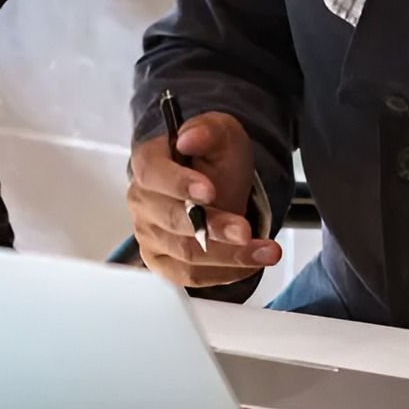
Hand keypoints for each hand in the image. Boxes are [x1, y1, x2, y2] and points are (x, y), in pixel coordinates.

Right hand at [129, 111, 281, 287]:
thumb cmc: (215, 160)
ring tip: (265, 250)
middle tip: (245, 230)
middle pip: (172, 221)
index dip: (178, 184)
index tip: (209, 191)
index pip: (153, 174)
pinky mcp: (163, 262)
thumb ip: (208, 131)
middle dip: (213, 227)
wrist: (219, 186)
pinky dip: (224, 272)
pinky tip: (251, 262)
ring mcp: (150, 234)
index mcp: (149, 163)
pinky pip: (191, 276)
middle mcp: (143, 201)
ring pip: (186, 254)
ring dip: (229, 256)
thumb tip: (189, 138)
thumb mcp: (222, 134)